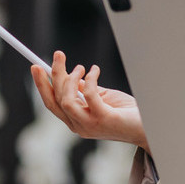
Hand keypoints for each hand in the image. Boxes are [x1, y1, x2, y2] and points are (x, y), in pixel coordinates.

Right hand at [32, 51, 147, 148]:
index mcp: (76, 122)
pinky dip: (90, 79)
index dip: (42, 85)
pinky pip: (88, 95)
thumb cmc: (127, 113)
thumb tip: (72, 78)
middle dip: (51, 76)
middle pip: (54, 100)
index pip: (51, 103)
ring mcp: (89, 125)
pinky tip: (96, 70)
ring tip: (81, 67)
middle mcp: (78, 126)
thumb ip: (86, 91)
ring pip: (66, 99)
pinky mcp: (102, 119)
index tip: (36, 67)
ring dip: (70, 79)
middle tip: (57, 55)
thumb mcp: (102, 99)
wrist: (148, 128)